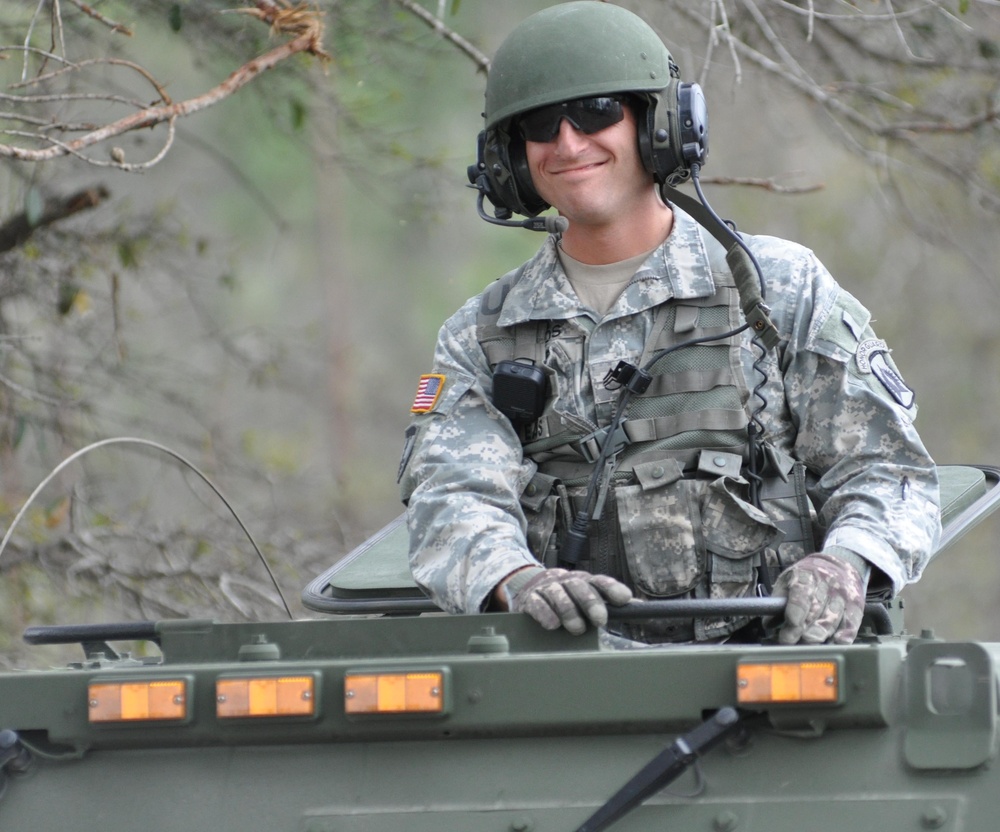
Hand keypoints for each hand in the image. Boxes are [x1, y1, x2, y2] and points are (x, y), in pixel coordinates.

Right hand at [502, 567, 632, 634]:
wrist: (527, 586)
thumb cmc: (565, 595)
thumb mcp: (586, 595)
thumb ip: (609, 601)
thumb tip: (639, 606)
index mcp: (582, 580)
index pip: (599, 581)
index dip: (612, 588)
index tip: (624, 599)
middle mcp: (565, 581)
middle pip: (579, 586)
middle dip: (591, 602)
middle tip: (600, 620)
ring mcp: (547, 588)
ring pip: (558, 594)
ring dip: (569, 611)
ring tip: (577, 628)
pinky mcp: (529, 599)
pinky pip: (536, 603)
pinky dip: (545, 613)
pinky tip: (552, 625)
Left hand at [770, 552, 865, 644]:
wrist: (840, 564)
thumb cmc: (808, 577)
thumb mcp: (788, 579)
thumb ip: (778, 600)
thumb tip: (769, 625)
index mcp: (806, 575)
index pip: (801, 595)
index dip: (794, 615)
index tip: (787, 632)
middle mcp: (827, 584)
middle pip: (816, 610)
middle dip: (803, 630)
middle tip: (793, 642)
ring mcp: (843, 595)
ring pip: (832, 618)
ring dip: (820, 635)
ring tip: (808, 644)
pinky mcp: (856, 606)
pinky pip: (851, 624)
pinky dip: (842, 636)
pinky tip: (833, 643)